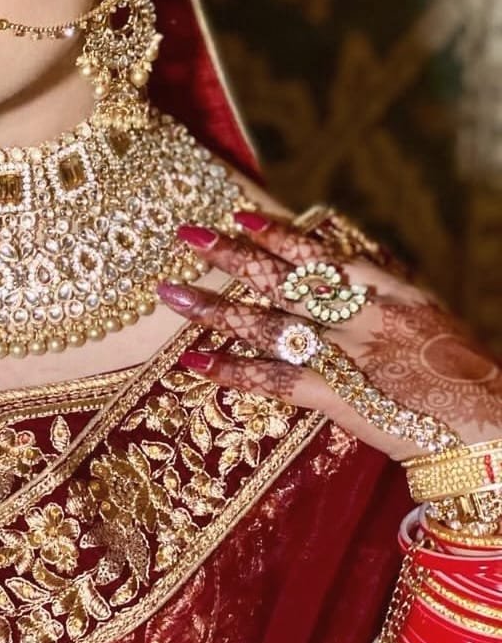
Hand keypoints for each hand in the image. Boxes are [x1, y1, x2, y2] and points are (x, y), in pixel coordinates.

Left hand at [156, 211, 501, 460]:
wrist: (490, 426)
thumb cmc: (462, 375)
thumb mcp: (427, 317)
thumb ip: (383, 293)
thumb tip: (352, 266)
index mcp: (384, 292)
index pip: (320, 254)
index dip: (277, 235)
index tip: (241, 216)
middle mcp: (356, 315)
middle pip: (280, 279)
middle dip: (231, 256)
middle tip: (188, 235)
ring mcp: (341, 354)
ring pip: (263, 323)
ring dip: (213, 308)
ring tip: (171, 293)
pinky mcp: (331, 395)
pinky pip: (269, 380)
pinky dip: (230, 371)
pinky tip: (193, 362)